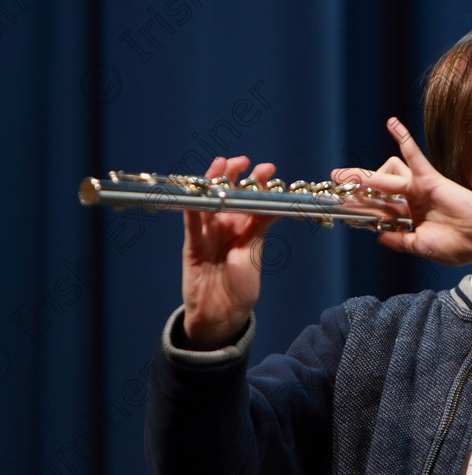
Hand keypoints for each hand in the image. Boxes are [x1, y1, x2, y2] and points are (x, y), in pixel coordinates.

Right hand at [181, 156, 277, 348]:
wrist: (222, 313)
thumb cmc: (241, 285)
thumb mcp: (254, 252)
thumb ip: (260, 227)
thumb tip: (276, 202)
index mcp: (245, 227)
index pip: (250, 199)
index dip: (257, 182)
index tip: (267, 168)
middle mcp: (226, 226)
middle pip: (227, 194)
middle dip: (233, 174)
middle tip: (242, 161)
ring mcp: (207, 233)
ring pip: (208, 202)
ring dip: (213, 183)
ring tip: (220, 165)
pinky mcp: (192, 244)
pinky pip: (191, 223)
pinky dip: (193, 208)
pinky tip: (197, 193)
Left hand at [332, 118, 471, 266]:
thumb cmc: (457, 247)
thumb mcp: (421, 247)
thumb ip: (399, 242)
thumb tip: (378, 237)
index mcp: (409, 218)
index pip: (379, 210)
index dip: (359, 208)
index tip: (340, 207)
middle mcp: (411, 201)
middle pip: (377, 190)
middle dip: (354, 187)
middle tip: (333, 181)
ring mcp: (419, 188)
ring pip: (387, 177)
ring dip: (365, 176)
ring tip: (344, 176)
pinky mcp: (430, 178)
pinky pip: (414, 155)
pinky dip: (403, 138)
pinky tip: (392, 123)